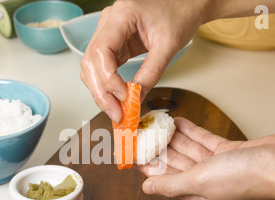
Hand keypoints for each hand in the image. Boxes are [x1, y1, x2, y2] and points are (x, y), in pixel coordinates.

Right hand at [80, 0, 206, 122]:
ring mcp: (108, 34)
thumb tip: (136, 98)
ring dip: (101, 92)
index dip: (108, 78)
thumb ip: (151, 73)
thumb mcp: (169, 45)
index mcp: (122, 15)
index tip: (123, 96)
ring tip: (117, 110)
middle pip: (90, 62)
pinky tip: (117, 100)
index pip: (101, 51)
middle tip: (117, 113)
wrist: (185, 5)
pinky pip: (102, 68)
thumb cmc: (179, 14)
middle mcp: (108, 23)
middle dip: (101, 92)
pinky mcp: (113, 45)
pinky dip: (107, 86)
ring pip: (91, 68)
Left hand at [138, 117, 274, 199]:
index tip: (133, 150)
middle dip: (157, 147)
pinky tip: (178, 122)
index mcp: (194, 194)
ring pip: (188, 149)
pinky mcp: (227, 151)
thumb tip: (146, 189)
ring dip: (172, 136)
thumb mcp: (197, 181)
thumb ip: (170, 184)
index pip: (163, 177)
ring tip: (155, 123)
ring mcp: (216, 166)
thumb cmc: (242, 178)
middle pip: (174, 161)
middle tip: (141, 132)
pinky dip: (191, 131)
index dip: (147, 163)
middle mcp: (204, 181)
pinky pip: (203, 140)